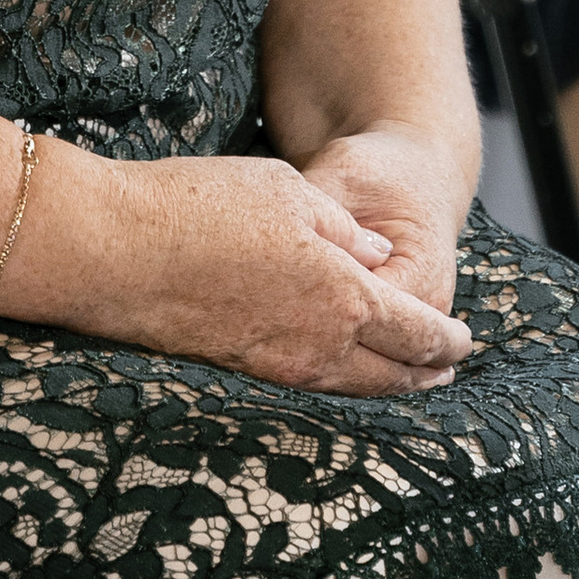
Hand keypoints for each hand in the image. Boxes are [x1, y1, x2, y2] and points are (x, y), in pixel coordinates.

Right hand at [73, 150, 474, 396]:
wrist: (112, 251)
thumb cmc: (200, 207)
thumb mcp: (289, 192)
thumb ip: (343, 229)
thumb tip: (377, 254)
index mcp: (343, 296)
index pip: (414, 330)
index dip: (445, 339)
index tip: (465, 342)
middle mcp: (317, 344)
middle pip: (389, 373)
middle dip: (424, 372)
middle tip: (447, 373)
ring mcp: (274, 364)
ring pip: (347, 387)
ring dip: (383, 385)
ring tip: (404, 380)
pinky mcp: (237, 368)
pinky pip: (307, 386)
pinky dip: (337, 384)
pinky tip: (335, 374)